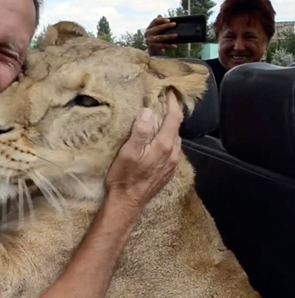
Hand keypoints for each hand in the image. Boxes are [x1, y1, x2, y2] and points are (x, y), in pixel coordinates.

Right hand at [105, 91, 183, 212]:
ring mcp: (172, 164)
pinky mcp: (168, 172)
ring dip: (168, 126)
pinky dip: (166, 138)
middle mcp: (173, 154)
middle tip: (160, 100)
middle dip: (170, 112)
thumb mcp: (128, 152)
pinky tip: (156, 139)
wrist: (127, 204)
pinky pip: (172, 149)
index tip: (168, 90)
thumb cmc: (124, 178)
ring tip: (158, 117)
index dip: (172, 102)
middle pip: (176, 127)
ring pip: (175, 138)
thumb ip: (140, 132)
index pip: (174, 118)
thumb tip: (148, 111)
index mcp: (164, 146)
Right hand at [145, 15, 177, 55]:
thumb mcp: (156, 31)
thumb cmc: (156, 38)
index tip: (169, 20)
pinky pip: (162, 46)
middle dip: (166, 26)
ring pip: (160, 37)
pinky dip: (169, 46)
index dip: (162, 20)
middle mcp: (148, 34)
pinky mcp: (152, 47)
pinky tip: (174, 46)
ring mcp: (149, 41)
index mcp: (149, 28)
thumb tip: (159, 15)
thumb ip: (159, 24)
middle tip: (175, 24)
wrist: (152, 51)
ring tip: (176, 35)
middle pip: (158, 28)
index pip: (155, 21)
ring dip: (169, 36)